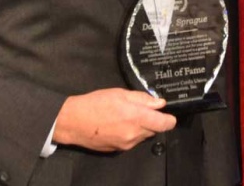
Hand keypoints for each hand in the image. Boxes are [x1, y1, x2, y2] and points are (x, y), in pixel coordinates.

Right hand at [53, 87, 176, 151]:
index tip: (169, 114)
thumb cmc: (97, 103)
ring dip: (141, 127)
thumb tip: (160, 103)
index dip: (170, 119)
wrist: (74, 122)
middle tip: (140, 109)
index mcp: (136, 118)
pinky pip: (132, 141)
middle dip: (152, 121)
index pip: (164, 124)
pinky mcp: (118, 150)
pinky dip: (131, 133)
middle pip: (154, 130)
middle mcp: (134, 134)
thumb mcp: (120, 93)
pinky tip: (119, 124)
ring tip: (127, 115)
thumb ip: (142, 99)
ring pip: (143, 136)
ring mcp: (126, 144)